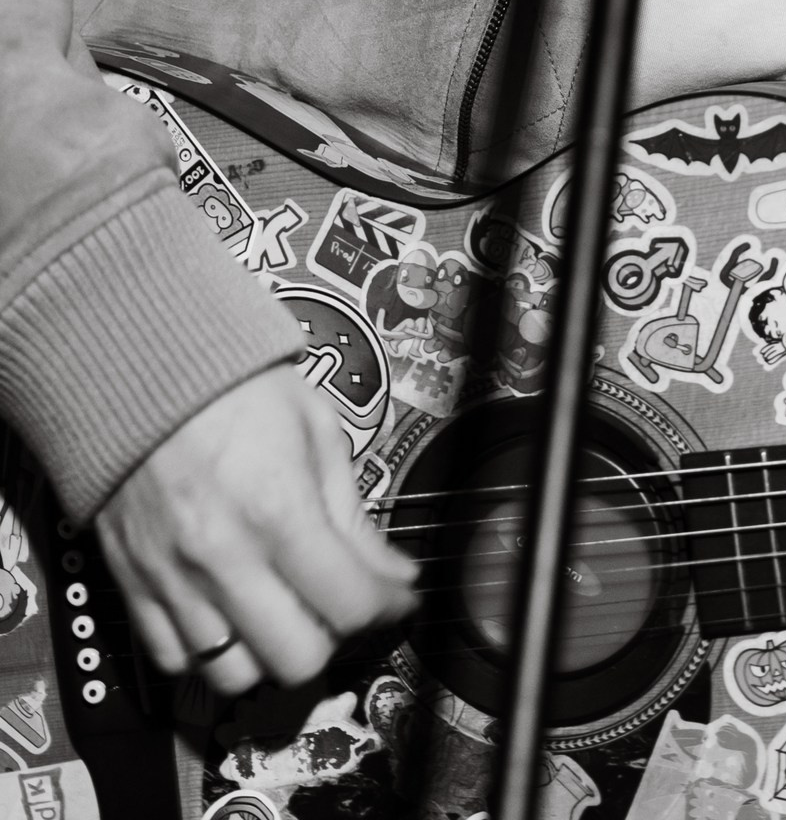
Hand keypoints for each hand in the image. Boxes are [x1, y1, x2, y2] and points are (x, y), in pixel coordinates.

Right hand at [96, 363, 416, 695]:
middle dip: (331, 639)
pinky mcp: (130, 587)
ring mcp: (171, 580)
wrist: (141, 367)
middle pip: (295, 660)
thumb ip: (352, 514)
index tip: (396, 596)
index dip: (387, 607)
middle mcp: (223, 558)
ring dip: (268, 655)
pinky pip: (173, 662)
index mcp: (278, 509)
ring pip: (233, 676)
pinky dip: (207, 654)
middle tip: (336, 605)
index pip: (347, 605)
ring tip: (282, 614)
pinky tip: (229, 617)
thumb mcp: (315, 430)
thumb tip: (393, 576)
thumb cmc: (238, 389)